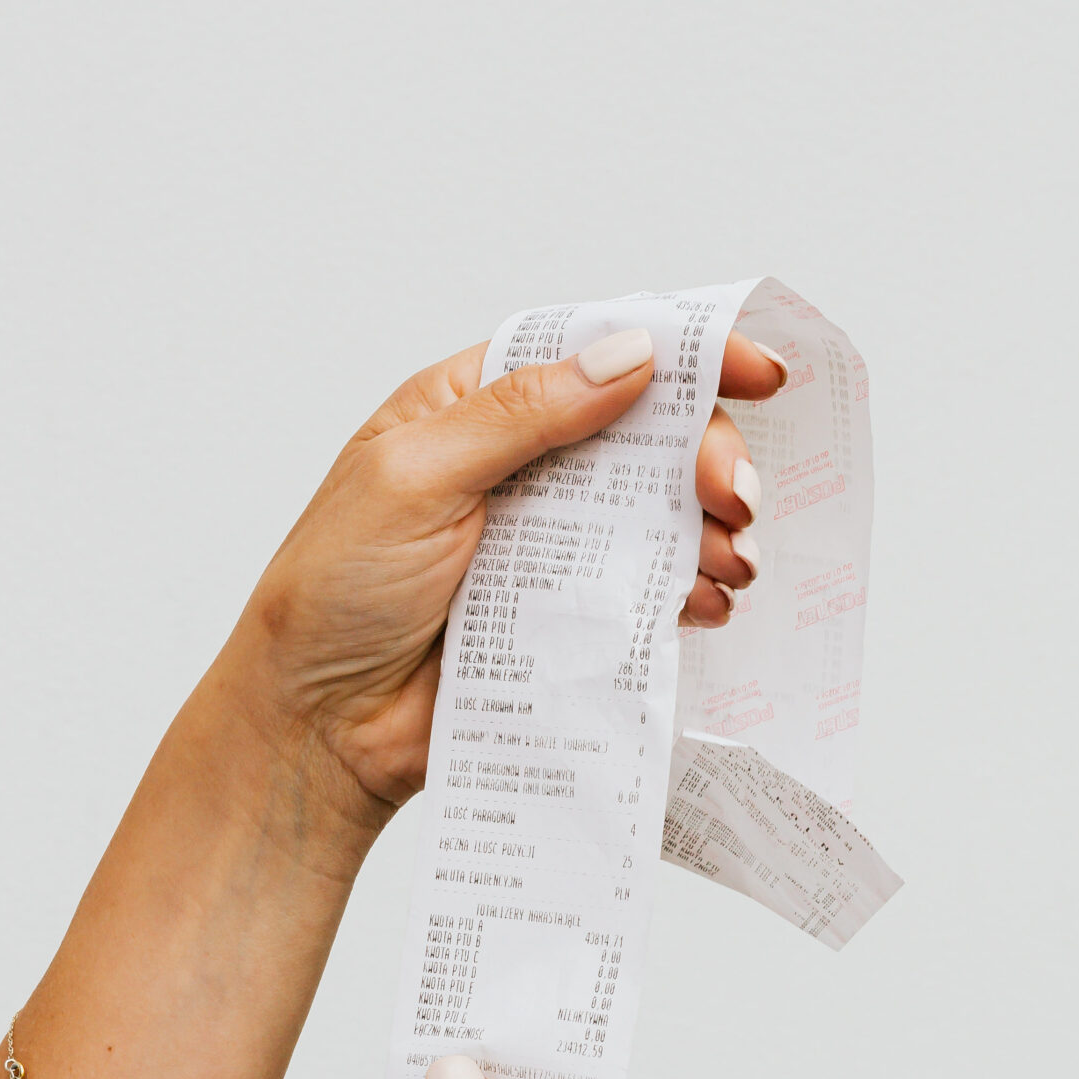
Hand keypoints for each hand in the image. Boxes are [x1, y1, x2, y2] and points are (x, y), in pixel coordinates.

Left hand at [217, 327, 783, 819]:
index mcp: (473, 408)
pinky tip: (705, 605)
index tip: (759, 371)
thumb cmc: (332, 593)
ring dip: (712, 530)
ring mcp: (548, 545)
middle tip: (733, 499)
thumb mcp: (412, 479)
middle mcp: (521, 468)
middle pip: (645, 435)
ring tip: (730, 562)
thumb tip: (627, 358)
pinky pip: (648, 593)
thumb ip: (520, 417)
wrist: (319, 727)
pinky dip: (690, 593)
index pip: (590, 354)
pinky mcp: (566, 617)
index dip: (679, 351)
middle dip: (706, 458)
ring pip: (659, 514)